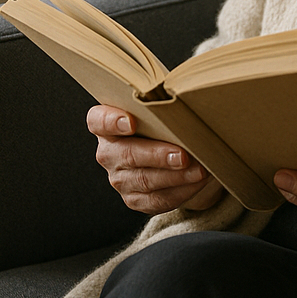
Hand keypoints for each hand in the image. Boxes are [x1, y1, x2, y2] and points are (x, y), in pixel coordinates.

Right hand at [88, 105, 221, 214]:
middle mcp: (109, 153)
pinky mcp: (135, 199)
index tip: (131, 122)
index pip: (98, 121)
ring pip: (144, 180)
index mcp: (107, 126)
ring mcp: (120, 179)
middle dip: (158, 156)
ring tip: (198, 170)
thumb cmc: (164, 123)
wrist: (171, 152)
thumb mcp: (159, 111)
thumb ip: (163, 104)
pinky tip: (197, 182)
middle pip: (127, 154)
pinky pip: (157, 199)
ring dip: (175, 176)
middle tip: (182, 155)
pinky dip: (181, 191)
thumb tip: (187, 98)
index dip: (112, 121)